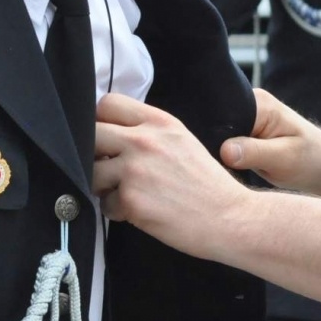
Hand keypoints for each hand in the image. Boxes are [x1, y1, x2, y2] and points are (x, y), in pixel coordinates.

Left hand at [93, 94, 251, 258]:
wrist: (229, 217)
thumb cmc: (206, 184)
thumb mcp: (181, 141)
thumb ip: (148, 131)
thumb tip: (111, 134)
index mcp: (158, 122)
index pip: (107, 104)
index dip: (101, 121)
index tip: (106, 137)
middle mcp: (144, 141)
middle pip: (91, 134)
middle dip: (94, 153)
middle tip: (109, 167)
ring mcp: (135, 170)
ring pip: (92, 172)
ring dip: (103, 186)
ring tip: (128, 192)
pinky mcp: (130, 200)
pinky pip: (105, 204)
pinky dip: (118, 210)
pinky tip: (140, 210)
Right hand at [217, 88, 320, 193]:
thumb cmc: (311, 160)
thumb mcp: (284, 159)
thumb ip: (254, 153)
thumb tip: (224, 150)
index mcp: (258, 103)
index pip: (220, 114)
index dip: (214, 137)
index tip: (219, 158)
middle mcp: (248, 104)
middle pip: (215, 123)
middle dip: (217, 146)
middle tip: (230, 167)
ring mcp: (245, 118)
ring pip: (217, 136)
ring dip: (222, 154)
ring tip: (238, 168)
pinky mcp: (243, 132)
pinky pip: (223, 143)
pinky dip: (227, 157)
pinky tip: (236, 167)